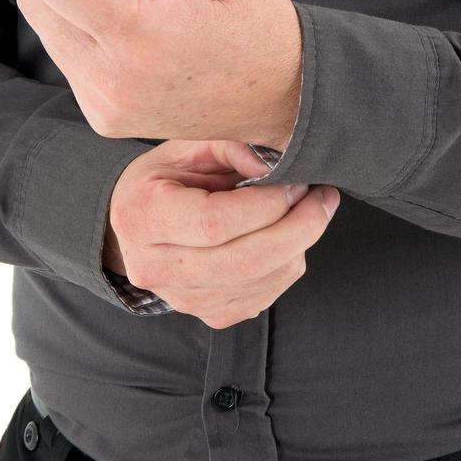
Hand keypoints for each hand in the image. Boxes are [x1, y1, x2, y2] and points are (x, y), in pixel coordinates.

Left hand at [17, 0, 301, 150]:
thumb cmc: (255, 22)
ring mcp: (104, 106)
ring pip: (48, 29)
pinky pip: (68, 58)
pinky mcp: (104, 116)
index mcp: (138, 39)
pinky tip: (136, 31)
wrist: (283, 96)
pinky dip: (89, 33)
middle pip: (38, 2)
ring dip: (78, 2)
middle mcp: (111, 82)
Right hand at [103, 140, 339, 329]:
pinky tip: (286, 238)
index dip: (267, 205)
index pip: (215, 223)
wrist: (138, 226)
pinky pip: (266, 295)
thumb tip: (273, 165)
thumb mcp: (187, 147)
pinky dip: (287, 264)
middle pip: (245, 261)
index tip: (298, 183)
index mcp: (144, 217)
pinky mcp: (210, 314)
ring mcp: (184, 299)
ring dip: (298, 245)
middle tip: (322, 199)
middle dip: (299, 228)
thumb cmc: (165, 180)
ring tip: (308, 212)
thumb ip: (231, 147)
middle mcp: (157, 268)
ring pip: (262, 280)